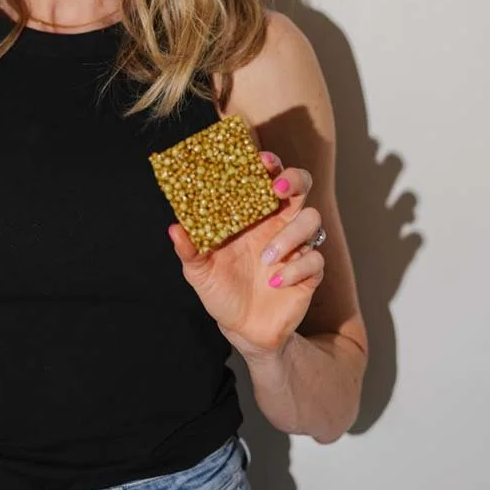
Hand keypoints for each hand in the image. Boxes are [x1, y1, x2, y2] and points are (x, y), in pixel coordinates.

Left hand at [168, 150, 325, 356]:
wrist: (242, 329)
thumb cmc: (221, 290)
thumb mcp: (199, 271)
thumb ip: (189, 250)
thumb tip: (174, 229)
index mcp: (253, 216)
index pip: (267, 178)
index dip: (269, 164)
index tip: (261, 159)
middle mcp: (278, 225)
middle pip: (301, 187)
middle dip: (295, 179)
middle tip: (277, 188)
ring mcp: (296, 247)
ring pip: (311, 220)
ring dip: (290, 235)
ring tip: (265, 257)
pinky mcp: (309, 272)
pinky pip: (314, 261)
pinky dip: (295, 269)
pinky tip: (275, 281)